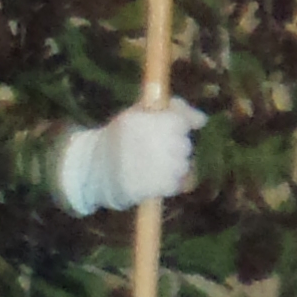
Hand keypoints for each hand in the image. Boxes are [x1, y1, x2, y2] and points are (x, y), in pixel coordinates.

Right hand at [54, 99, 202, 215]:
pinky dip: (170, 183)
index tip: (169, 130)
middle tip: (155, 150)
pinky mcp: (156, 187)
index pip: (180, 122)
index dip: (178, 126)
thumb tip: (202, 120)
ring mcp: (155, 166)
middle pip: (184, 145)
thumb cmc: (119, 138)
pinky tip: (153, 178)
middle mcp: (151, 142)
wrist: (94, 171)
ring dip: (174, 166)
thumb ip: (171, 109)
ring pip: (183, 165)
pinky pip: (177, 184)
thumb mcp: (137, 113)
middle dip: (175, 147)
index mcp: (143, 121)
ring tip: (153, 166)